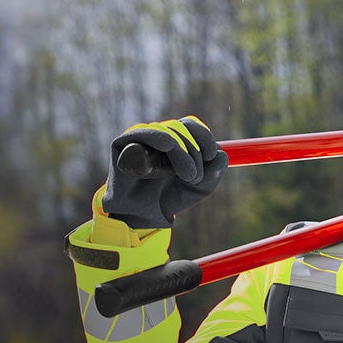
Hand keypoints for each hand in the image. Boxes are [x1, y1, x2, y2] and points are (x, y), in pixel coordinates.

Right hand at [101, 116, 227, 228]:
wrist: (144, 217)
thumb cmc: (170, 198)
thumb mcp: (200, 187)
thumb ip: (214, 171)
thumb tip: (221, 155)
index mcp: (175, 138)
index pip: (190, 125)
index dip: (204, 136)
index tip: (212, 155)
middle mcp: (157, 133)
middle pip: (181, 127)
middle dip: (194, 152)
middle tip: (195, 178)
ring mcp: (139, 137)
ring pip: (167, 133)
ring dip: (181, 154)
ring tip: (187, 178)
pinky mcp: (121, 143)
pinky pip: (142, 133)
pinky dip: (158, 141)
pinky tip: (165, 158)